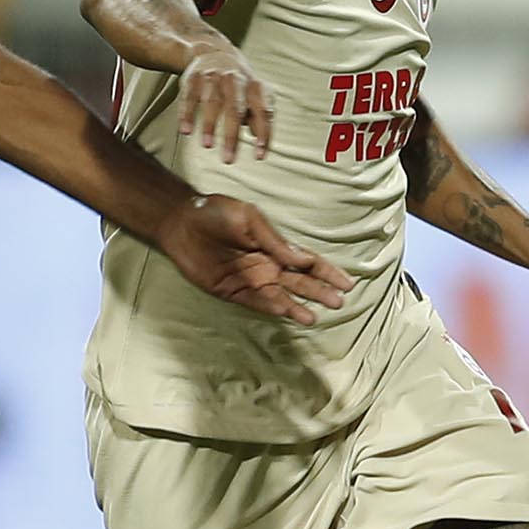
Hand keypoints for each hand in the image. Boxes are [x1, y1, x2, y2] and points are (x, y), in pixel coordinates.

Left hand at [158, 195, 354, 324]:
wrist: (181, 222)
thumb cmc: (215, 213)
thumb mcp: (249, 220)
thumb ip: (275, 241)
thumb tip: (303, 259)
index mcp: (273, 246)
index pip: (306, 262)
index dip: (326, 272)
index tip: (347, 282)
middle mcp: (266, 265)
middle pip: (298, 282)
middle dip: (319, 292)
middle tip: (339, 302)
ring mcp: (250, 280)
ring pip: (280, 296)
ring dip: (297, 306)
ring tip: (315, 316)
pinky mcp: (232, 291)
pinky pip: (256, 302)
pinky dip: (273, 307)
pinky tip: (288, 312)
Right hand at [176, 44, 275, 163]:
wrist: (213, 51)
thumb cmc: (238, 83)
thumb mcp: (254, 96)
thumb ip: (259, 118)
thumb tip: (260, 140)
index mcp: (255, 87)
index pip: (263, 112)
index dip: (263, 134)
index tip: (259, 156)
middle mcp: (235, 80)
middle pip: (235, 109)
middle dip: (232, 135)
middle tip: (228, 160)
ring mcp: (214, 77)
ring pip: (212, 102)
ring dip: (210, 125)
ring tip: (207, 146)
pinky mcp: (194, 78)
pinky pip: (190, 97)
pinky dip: (187, 114)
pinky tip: (186, 131)